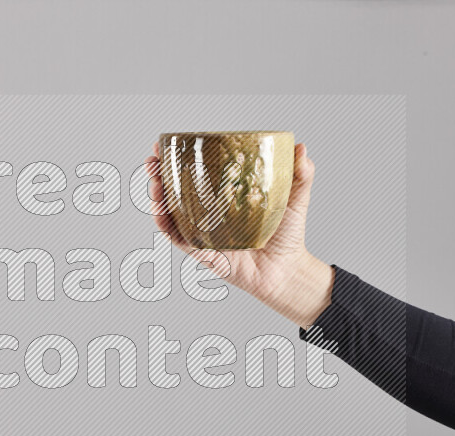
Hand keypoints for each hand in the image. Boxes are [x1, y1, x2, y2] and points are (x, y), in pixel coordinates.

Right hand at [144, 142, 333, 326]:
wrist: (288, 270)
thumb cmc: (288, 236)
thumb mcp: (295, 199)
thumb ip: (300, 174)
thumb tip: (301, 147)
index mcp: (223, 198)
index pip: (195, 174)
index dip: (177, 160)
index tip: (165, 145)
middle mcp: (209, 214)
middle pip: (174, 192)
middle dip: (158, 175)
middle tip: (153, 162)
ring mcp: (204, 233)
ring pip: (171, 214)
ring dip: (157, 198)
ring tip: (154, 183)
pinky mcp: (204, 253)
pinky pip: (180, 240)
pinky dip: (168, 227)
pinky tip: (161, 214)